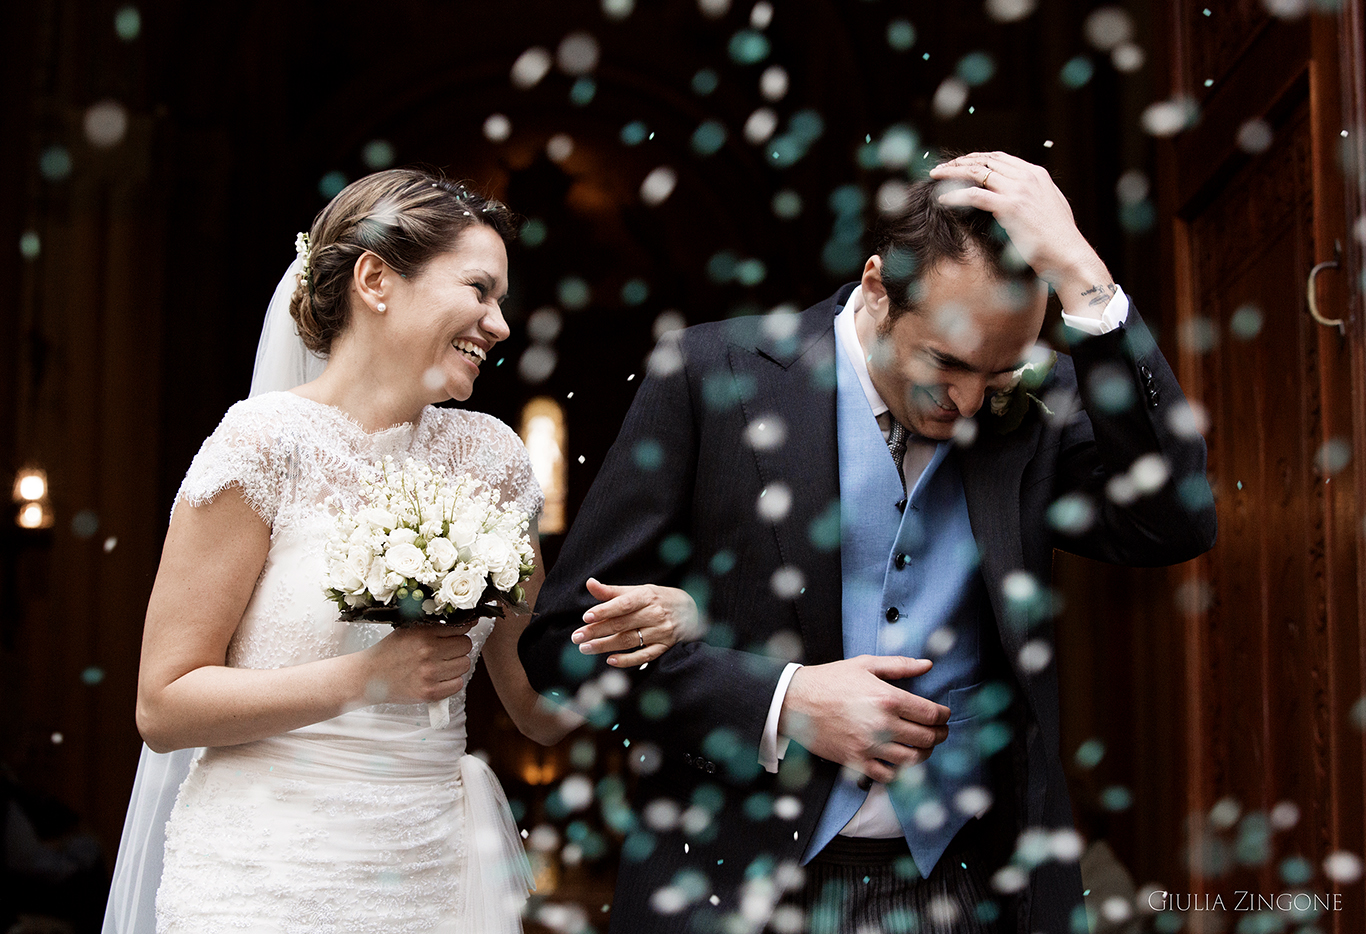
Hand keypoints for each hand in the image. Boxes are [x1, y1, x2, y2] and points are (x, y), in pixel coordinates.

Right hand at [361, 624, 473, 704]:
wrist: (369, 676)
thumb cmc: (389, 652)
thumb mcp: (409, 629)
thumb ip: (435, 626)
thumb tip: (468, 622)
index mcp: (423, 634)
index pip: (461, 628)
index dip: (460, 631)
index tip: (456, 635)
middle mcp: (428, 652)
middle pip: (466, 646)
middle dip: (458, 648)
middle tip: (446, 651)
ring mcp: (430, 674)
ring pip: (464, 665)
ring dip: (456, 665)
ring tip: (441, 665)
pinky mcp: (429, 692)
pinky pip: (458, 684)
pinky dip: (452, 682)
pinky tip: (439, 678)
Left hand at [571, 578, 700, 666]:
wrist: (692, 610)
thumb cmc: (660, 598)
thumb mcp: (639, 590)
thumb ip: (612, 591)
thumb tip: (589, 583)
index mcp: (647, 596)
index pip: (623, 604)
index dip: (605, 610)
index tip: (586, 617)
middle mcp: (655, 614)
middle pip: (622, 624)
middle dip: (597, 631)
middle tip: (577, 637)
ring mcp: (661, 632)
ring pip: (629, 641)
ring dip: (605, 646)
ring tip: (585, 648)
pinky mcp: (665, 647)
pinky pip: (644, 656)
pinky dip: (627, 660)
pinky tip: (610, 661)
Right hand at [778, 655, 949, 782]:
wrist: (795, 701)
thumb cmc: (829, 680)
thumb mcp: (865, 664)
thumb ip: (899, 665)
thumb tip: (927, 665)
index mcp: (887, 698)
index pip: (930, 714)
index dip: (943, 716)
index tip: (944, 715)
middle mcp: (882, 725)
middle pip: (926, 738)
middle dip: (939, 735)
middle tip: (939, 732)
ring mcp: (869, 746)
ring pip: (912, 759)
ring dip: (924, 754)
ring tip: (923, 747)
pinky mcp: (855, 761)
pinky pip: (887, 775)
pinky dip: (899, 771)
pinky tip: (899, 761)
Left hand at [929, 151, 1113, 316]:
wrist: (1068, 254)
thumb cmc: (1058, 238)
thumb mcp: (1051, 206)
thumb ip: (1035, 194)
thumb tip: (1022, 194)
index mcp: (1036, 174)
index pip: (999, 158)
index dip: (975, 158)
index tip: (959, 164)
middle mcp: (1027, 177)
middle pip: (984, 161)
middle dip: (959, 162)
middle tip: (941, 168)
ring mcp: (1018, 190)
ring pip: (976, 173)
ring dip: (952, 173)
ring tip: (934, 177)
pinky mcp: (1009, 207)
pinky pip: (974, 195)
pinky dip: (955, 195)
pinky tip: (941, 198)